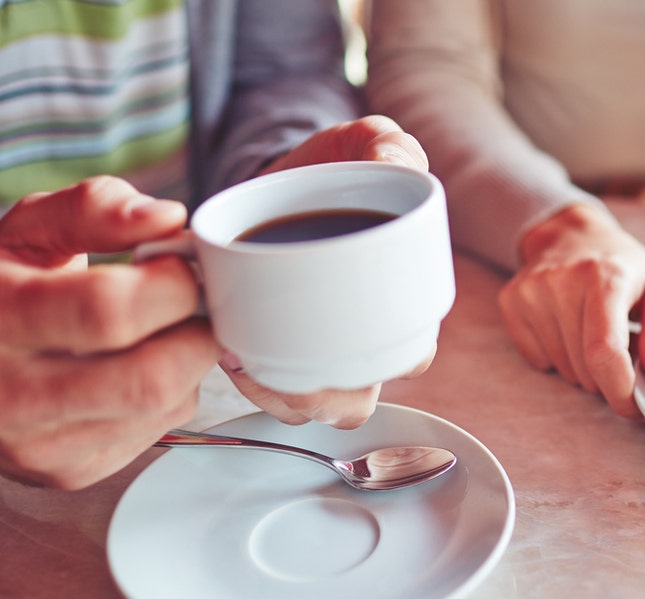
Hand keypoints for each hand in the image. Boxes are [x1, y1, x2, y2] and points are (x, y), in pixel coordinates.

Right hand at [0, 177, 220, 488]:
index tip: (183, 263)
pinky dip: (173, 393)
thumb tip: (166, 218)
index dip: (171, 284)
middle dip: (197, 329)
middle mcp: (4, 393)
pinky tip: (145, 367)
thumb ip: (93, 208)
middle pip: (148, 377)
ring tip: (171, 328)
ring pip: (164, 406)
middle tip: (197, 300)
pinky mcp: (69, 474)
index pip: (108, 311)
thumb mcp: (23, 230)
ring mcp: (39, 446)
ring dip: (191, 361)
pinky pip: (159, 431)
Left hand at [226, 115, 434, 426]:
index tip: (359, 342)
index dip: (393, 361)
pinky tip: (231, 355)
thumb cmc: (333, 168)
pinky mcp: (267, 346)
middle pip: (356, 401)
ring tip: (252, 362)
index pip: (413, 355)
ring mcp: (313, 350)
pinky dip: (249, 384)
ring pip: (308, 408)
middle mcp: (359, 340)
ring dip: (282, 398)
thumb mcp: (366, 144)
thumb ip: (388, 144)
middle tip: (297, 370)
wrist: (279, 172)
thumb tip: (393, 160)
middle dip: (328, 398)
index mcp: (398, 302)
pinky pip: (266, 393)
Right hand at [500, 203, 644, 416]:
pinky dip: (556, 357)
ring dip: (582, 366)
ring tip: (590, 331)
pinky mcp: (511, 302)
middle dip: (607, 374)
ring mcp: (531, 292)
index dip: (620, 391)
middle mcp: (562, 282)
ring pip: (562, 369)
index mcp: (606, 277)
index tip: (633, 407)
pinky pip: (538, 361)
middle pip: (585, 368)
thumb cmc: (620, 265)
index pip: (605, 353)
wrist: (570, 233)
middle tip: (617, 346)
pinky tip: (565, 328)